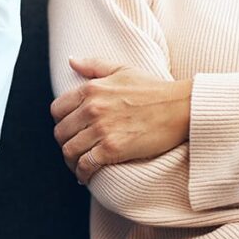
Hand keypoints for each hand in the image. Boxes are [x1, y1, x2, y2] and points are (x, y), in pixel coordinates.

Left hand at [50, 58, 191, 184]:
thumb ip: (94, 66)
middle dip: (65, 143)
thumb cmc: (154, 88)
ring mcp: (101, 129)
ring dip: (71, 161)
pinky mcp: (112, 148)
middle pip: (61, 133)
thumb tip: (71, 61)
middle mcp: (92, 108)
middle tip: (75, 150)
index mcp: (91, 89)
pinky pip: (85, 165)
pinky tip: (87, 177)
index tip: (71, 130)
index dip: (61, 122)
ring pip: (69, 151)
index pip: (57, 109)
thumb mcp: (122, 69)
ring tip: (79, 166)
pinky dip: (83, 173)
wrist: (181, 107)